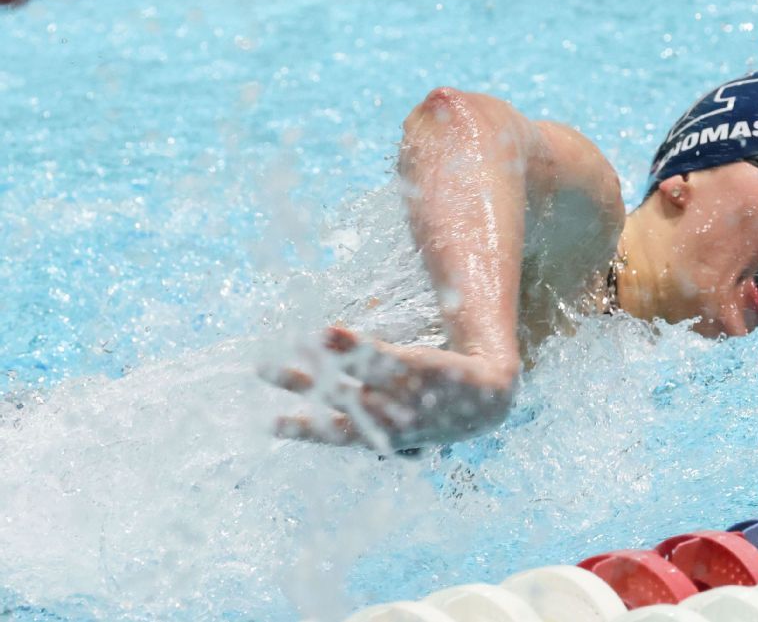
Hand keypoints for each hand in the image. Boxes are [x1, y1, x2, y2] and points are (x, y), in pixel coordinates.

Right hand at [260, 327, 517, 450]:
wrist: (490, 401)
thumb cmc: (438, 410)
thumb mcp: (406, 422)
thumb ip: (372, 414)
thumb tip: (341, 399)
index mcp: (380, 435)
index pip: (334, 434)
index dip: (303, 430)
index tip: (269, 424)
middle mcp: (386, 417)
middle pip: (334, 401)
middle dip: (298, 385)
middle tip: (261, 368)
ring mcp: (399, 393)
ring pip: (350, 377)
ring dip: (319, 359)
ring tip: (290, 341)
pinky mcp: (414, 367)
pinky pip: (377, 355)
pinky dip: (351, 344)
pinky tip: (328, 329)